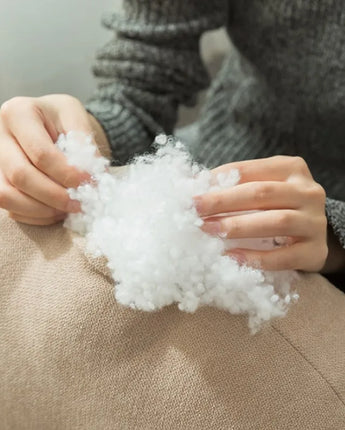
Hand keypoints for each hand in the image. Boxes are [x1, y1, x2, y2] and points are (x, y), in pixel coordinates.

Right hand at [0, 94, 109, 224]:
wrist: (49, 122)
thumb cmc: (62, 119)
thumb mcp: (77, 120)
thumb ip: (84, 146)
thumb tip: (92, 178)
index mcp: (19, 113)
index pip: (41, 154)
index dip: (67, 174)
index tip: (89, 183)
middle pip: (20, 175)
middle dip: (54, 196)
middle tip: (79, 203)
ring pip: (7, 195)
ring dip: (41, 210)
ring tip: (67, 209)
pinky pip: (10, 207)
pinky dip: (35, 216)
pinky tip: (56, 212)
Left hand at [193, 156, 327, 271]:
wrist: (313, 235)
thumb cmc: (278, 208)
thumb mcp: (262, 189)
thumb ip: (234, 186)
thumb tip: (191, 186)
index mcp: (291, 169)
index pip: (248, 170)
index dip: (217, 180)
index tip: (191, 192)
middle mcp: (308, 192)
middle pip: (261, 193)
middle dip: (223, 202)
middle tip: (195, 211)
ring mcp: (315, 222)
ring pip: (276, 222)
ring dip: (238, 227)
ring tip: (209, 231)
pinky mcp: (316, 251)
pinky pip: (284, 256)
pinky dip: (256, 258)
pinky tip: (233, 257)